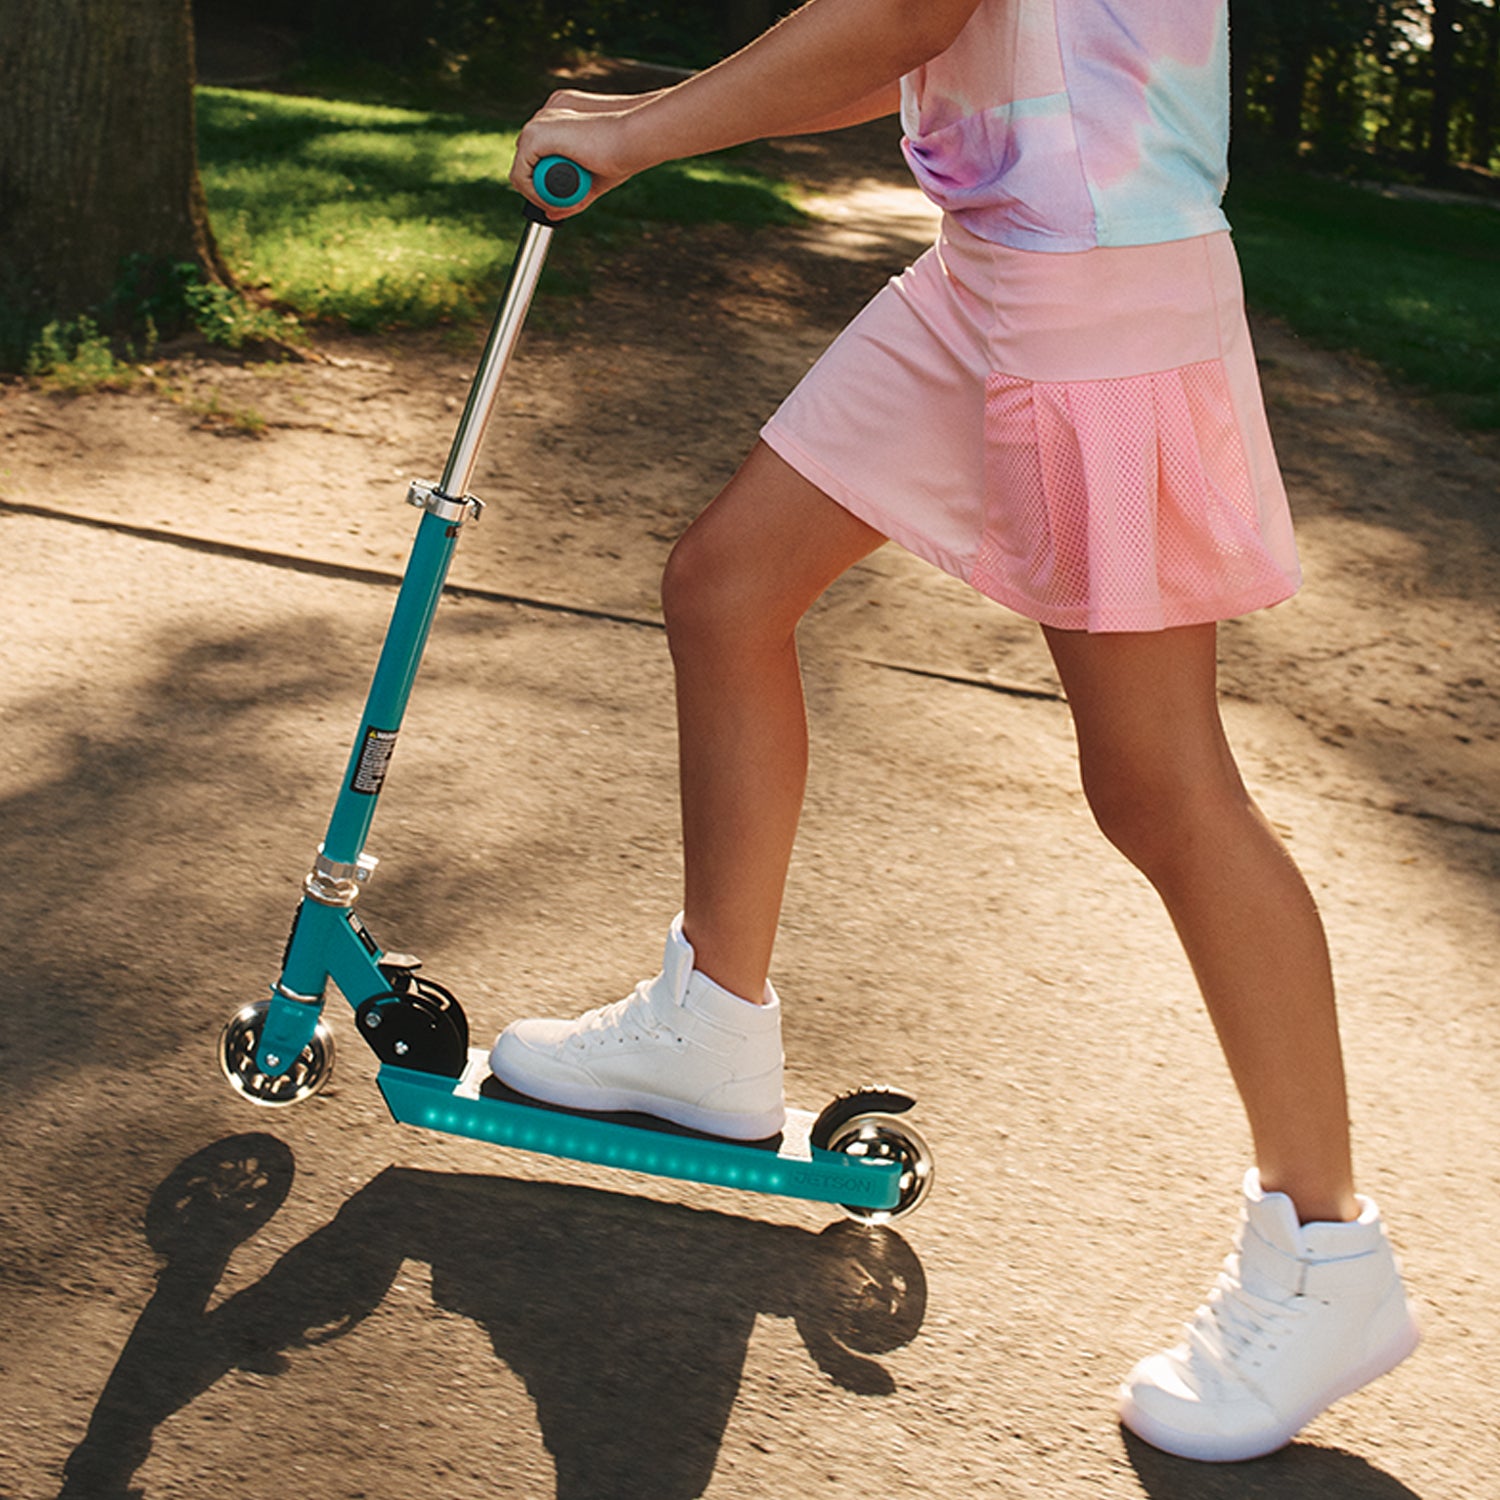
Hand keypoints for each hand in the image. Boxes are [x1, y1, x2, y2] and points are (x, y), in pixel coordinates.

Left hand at [508, 88, 660, 215]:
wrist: (635, 137)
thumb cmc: (625, 154)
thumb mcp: (592, 178)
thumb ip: (571, 194)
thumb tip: (552, 215)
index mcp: (560, 116)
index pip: (537, 151)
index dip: (543, 180)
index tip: (559, 200)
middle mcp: (547, 114)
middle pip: (526, 159)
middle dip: (538, 187)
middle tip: (557, 205)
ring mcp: (539, 121)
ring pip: (522, 168)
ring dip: (538, 192)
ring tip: (563, 201)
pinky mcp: (535, 134)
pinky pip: (521, 175)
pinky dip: (535, 194)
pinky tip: (552, 201)